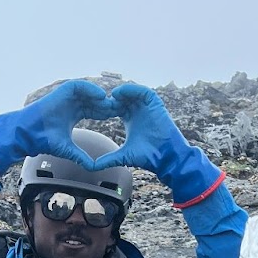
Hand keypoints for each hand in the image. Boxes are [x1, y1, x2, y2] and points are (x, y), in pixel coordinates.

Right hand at [0, 79, 115, 175]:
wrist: (29, 134)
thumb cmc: (45, 141)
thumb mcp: (68, 149)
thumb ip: (81, 157)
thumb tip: (94, 168)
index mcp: (74, 115)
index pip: (94, 112)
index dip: (106, 114)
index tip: (119, 118)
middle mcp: (72, 104)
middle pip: (94, 101)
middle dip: (106, 105)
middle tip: (120, 109)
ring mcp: (67, 97)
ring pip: (89, 93)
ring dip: (100, 97)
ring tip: (111, 103)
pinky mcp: (62, 92)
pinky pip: (80, 86)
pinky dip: (90, 89)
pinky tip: (100, 96)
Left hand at [93, 82, 222, 207]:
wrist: (165, 156)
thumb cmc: (147, 156)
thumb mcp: (123, 156)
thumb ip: (108, 159)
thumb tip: (92, 167)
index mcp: (129, 119)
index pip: (114, 108)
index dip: (104, 109)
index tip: (92, 111)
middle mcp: (137, 110)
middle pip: (121, 98)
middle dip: (110, 100)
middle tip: (99, 102)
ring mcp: (146, 106)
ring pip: (130, 93)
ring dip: (119, 93)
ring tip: (109, 97)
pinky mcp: (155, 103)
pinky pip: (142, 91)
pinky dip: (131, 90)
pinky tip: (119, 94)